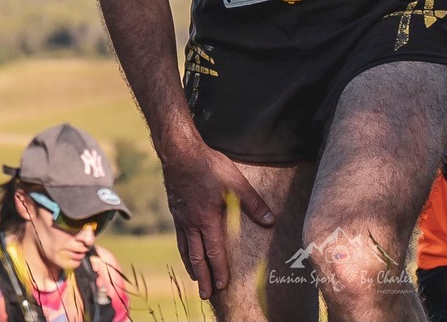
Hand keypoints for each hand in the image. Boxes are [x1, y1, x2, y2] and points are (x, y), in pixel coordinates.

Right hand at [160, 140, 274, 299]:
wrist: (180, 152)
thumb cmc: (209, 166)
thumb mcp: (236, 182)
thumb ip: (254, 203)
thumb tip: (270, 221)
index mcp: (207, 220)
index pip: (214, 252)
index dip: (219, 271)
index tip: (222, 286)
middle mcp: (192, 223)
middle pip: (197, 257)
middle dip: (203, 277)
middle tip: (206, 295)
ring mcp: (181, 218)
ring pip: (185, 249)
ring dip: (192, 267)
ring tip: (196, 280)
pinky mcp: (176, 211)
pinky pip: (179, 237)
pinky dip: (183, 250)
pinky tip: (186, 252)